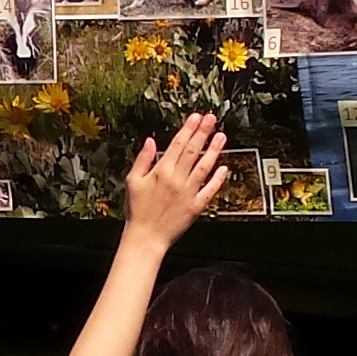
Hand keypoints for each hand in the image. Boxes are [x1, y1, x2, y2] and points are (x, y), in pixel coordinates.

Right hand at [122, 112, 228, 243]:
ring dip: (213, 150)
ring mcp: (188, 192)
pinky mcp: (196, 206)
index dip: (188, 129)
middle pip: (192, 151)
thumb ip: (143, 159)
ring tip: (221, 136)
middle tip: (212, 119)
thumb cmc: (136, 211)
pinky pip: (210, 190)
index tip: (196, 117)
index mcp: (161, 172)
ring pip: (204, 167)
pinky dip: (218, 179)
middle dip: (203, 133)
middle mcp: (177, 180)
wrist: (145, 237)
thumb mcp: (132, 181)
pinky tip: (224, 168)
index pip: (178, 144)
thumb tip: (150, 141)